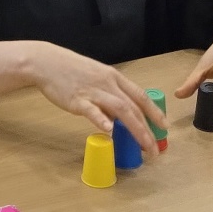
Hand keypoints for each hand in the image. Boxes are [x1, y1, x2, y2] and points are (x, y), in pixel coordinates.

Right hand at [28, 42, 163, 154]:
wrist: (48, 62)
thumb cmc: (72, 70)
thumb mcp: (97, 77)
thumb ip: (110, 93)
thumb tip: (120, 114)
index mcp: (114, 77)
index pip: (140, 96)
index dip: (155, 112)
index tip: (164, 126)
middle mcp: (108, 84)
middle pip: (134, 107)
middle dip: (148, 130)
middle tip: (155, 149)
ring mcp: (93, 91)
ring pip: (120, 110)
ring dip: (135, 129)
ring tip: (144, 146)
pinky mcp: (77, 100)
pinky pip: (92, 110)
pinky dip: (102, 120)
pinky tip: (109, 131)